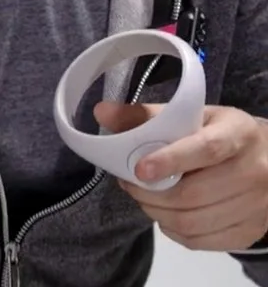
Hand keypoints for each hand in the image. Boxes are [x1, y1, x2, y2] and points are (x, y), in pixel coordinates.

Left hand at [94, 102, 267, 251]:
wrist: (267, 160)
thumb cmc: (221, 134)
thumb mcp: (190, 116)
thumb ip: (145, 115)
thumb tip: (102, 112)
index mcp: (240, 134)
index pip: (207, 149)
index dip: (171, 161)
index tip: (139, 170)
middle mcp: (256, 171)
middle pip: (194, 194)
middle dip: (150, 194)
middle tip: (130, 184)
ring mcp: (257, 206)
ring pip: (194, 222)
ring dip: (158, 213)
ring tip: (145, 198)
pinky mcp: (251, 231)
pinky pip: (202, 241)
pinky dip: (174, 231)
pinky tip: (167, 215)